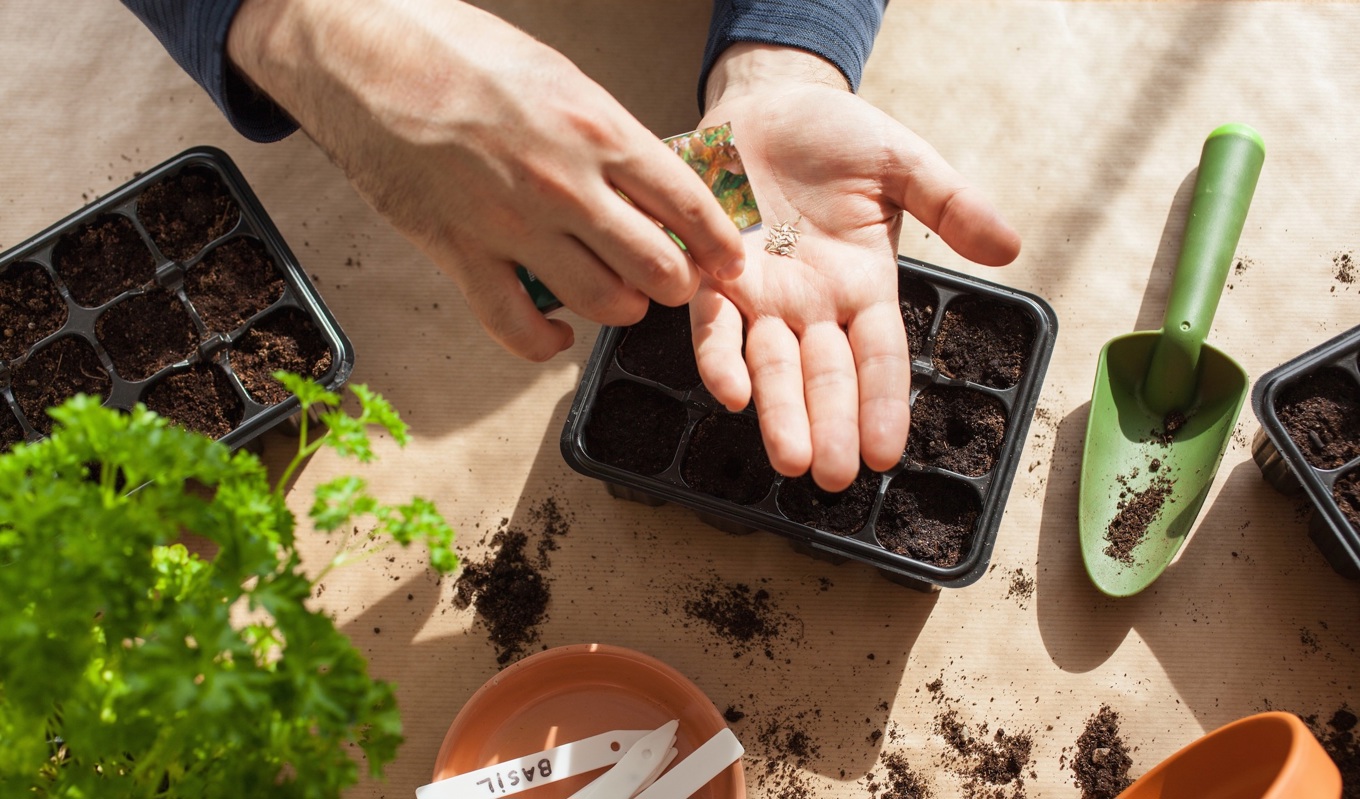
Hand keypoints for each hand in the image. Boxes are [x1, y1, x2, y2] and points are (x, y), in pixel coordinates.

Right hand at [227, 0, 744, 360]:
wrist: (359, 52)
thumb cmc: (454, 51)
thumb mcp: (557, 76)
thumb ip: (605, 135)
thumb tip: (648, 180)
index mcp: (596, 128)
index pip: (688, 204)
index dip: (720, 243)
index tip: (729, 260)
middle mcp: (564, 185)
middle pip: (658, 267)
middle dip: (677, 282)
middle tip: (673, 279)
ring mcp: (512, 227)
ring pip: (603, 303)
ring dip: (622, 308)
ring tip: (620, 296)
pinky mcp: (461, 255)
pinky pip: (518, 329)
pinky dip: (547, 341)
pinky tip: (558, 331)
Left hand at [694, 44, 1020, 490]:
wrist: (767, 100)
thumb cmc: (837, 136)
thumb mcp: (904, 164)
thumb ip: (952, 204)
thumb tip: (1010, 247)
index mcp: (864, 287)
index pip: (878, 359)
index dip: (882, 405)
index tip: (886, 455)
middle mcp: (812, 305)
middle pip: (825, 376)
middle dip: (829, 426)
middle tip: (832, 478)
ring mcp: (762, 294)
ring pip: (771, 364)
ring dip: (779, 412)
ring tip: (791, 458)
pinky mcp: (713, 272)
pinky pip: (713, 322)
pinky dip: (719, 355)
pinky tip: (729, 391)